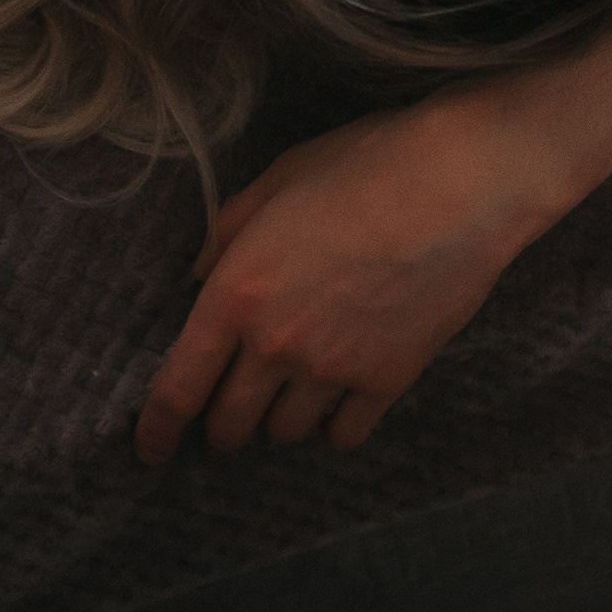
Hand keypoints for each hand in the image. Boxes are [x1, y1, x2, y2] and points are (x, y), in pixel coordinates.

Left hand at [133, 87, 553, 459]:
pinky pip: (343, 435)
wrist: (463, 177)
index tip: (148, 449)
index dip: (155, 430)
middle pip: (229, 426)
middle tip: (236, 398)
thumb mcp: (280, 178)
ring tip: (296, 387)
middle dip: (223, 421)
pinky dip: (335, 424)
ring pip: (284, 433)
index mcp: (236, 293)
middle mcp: (275, 344)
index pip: (177, 389)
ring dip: (280, 417)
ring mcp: (333, 369)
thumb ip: (227, 233)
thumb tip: (198, 277)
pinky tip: (342, 395)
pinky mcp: (387, 380)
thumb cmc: (367, 162)